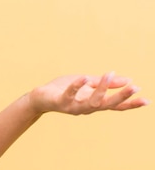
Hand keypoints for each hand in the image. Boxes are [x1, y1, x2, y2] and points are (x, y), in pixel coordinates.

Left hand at [28, 72, 148, 114]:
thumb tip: (128, 79)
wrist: (39, 97)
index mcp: (94, 102)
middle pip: (107, 104)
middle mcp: (86, 107)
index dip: (130, 104)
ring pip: (92, 102)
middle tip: (135, 87)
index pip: (115, 105)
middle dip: (121, 96)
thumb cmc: (63, 89)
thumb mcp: (86, 83)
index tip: (146, 100)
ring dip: (101, 89)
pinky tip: (84, 77)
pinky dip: (77, 86)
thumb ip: (105, 83)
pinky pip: (70, 94)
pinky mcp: (60, 101)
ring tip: (109, 75)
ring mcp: (73, 106)